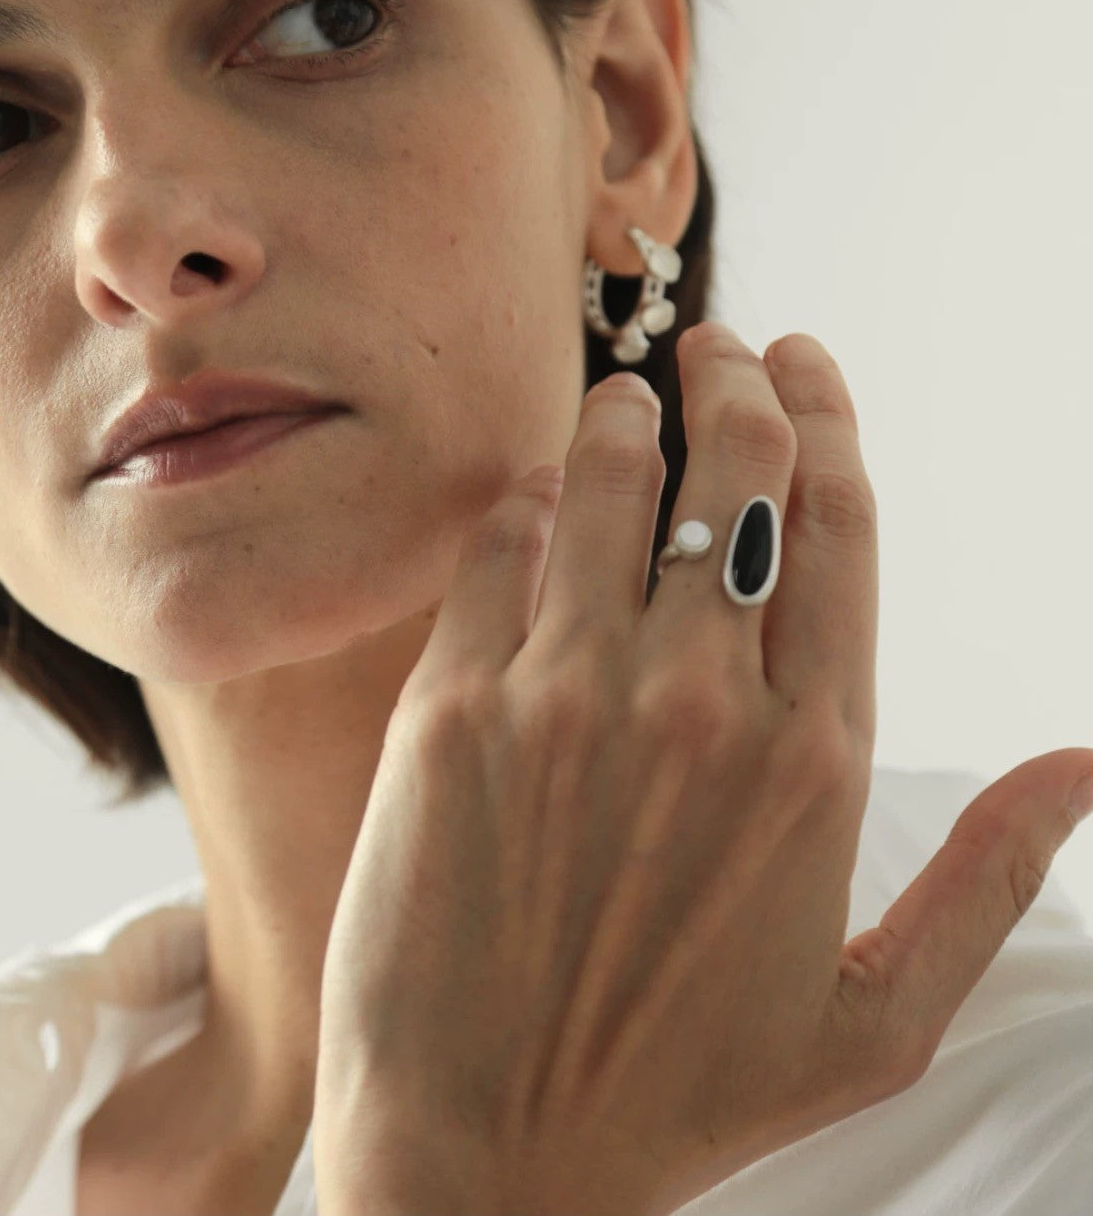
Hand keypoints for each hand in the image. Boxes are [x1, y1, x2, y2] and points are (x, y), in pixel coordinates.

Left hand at [312, 322, 1092, 1215]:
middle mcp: (700, 702)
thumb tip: (1085, 764)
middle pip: (735, 475)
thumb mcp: (876, 1013)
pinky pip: (493, 547)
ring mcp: (567, 696)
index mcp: (815, 758)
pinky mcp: (451, 708)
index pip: (840, 524)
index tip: (805, 358)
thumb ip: (992, 878)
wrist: (484, 1149)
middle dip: (735, 380)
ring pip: (610, 483)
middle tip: (719, 344)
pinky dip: (521, 500)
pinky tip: (534, 494)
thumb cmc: (682, 1088)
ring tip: (628, 394)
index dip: (826, 416)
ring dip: (625, 415)